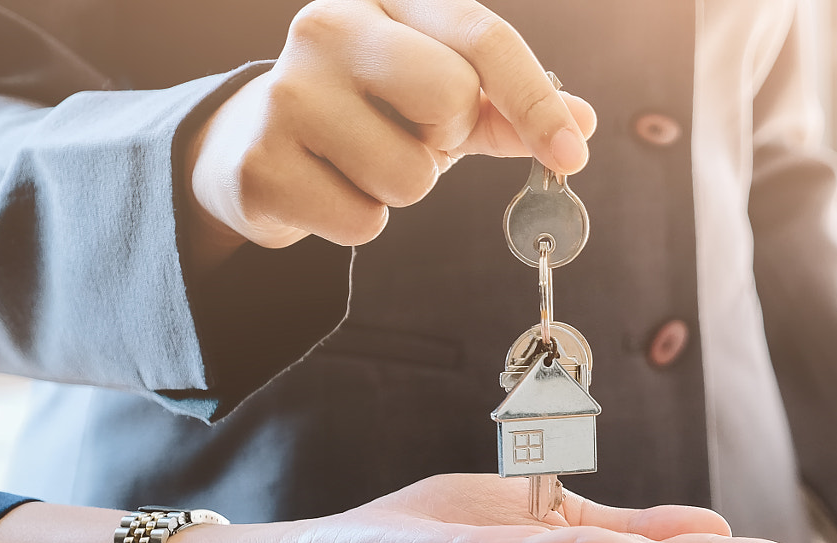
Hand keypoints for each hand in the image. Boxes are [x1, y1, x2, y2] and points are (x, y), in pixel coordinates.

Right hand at [186, 0, 596, 264]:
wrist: (254, 145)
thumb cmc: (365, 113)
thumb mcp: (437, 97)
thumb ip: (507, 109)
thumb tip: (582, 125)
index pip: (479, 34)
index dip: (534, 98)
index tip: (570, 152)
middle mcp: (328, 25)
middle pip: (451, 97)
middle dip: (447, 138)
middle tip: (412, 137)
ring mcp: (286, 91)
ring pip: (410, 176)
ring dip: (401, 189)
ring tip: (362, 163)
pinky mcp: (261, 162)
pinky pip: (362, 222)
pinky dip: (359, 222)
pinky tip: (328, 189)